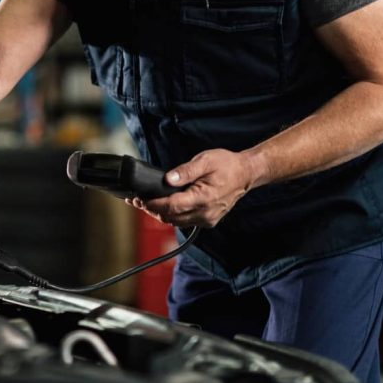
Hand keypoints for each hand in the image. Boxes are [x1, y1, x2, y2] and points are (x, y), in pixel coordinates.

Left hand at [126, 149, 266, 227]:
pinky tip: (162, 207)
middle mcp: (205, 213)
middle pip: (171, 217)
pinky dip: (171, 216)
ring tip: (145, 204)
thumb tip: (167, 179)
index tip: (139, 199)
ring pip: (176, 222)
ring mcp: (207, 219)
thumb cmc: (227, 165)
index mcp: (204, 198)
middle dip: (152, 210)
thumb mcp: (205, 161)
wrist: (246, 174)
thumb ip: (185, 171)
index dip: (153, 204)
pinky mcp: (207, 220)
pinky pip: (184, 222)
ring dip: (160, 214)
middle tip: (136, 201)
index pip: (172, 206)